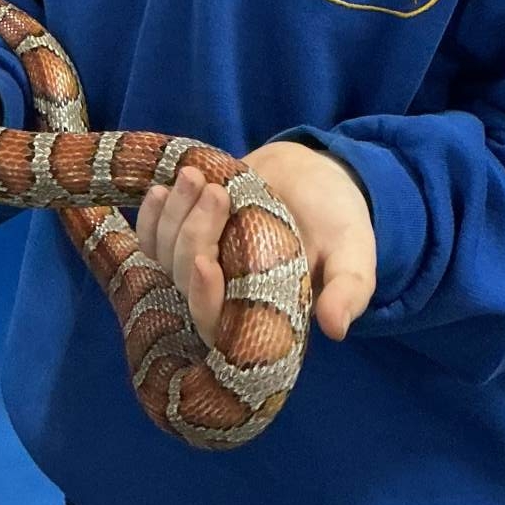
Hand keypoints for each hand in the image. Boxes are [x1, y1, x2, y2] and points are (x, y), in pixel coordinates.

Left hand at [136, 140, 376, 347]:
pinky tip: (160, 189)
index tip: (208, 263)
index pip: (218, 326)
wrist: (315, 175)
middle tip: (216, 193)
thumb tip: (336, 328)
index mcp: (261, 315)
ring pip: (165, 256)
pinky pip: (153, 237)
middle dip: (193, 237)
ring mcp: (201, 267)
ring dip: (174, 217)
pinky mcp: (185, 238)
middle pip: (185, 283)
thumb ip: (348, 289)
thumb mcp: (353, 253)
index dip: (206, 301)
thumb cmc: (338, 220)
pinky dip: (151, 215)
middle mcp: (225, 298)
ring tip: (195, 176)